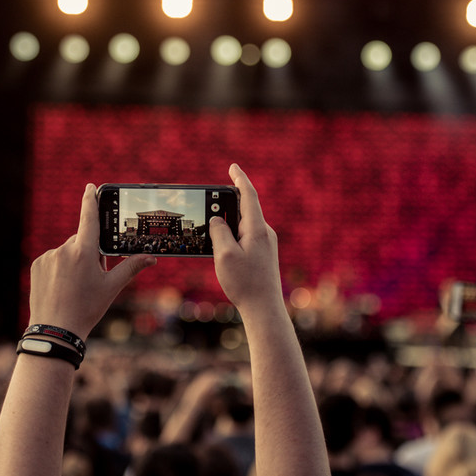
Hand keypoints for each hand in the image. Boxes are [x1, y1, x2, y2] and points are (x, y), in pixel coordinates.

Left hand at [28, 183, 155, 338]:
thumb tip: (152, 257)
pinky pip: (52, 260)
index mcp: (84, 251)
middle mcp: (64, 250)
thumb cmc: (87, 308)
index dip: (90, 200)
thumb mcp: (112, 287)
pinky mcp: (37, 266)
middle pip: (81, 241)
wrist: (56, 330)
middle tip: (92, 276)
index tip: (90, 187)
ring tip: (75, 287)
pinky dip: (58, 269)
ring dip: (73, 262)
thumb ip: (131, 267)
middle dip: (88, 253)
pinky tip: (61, 287)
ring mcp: (48, 257)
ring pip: (66, 252)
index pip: (88, 218)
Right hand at [208, 164, 283, 317]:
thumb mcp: (225, 255)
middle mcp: (264, 233)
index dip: (240, 178)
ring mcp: (265, 244)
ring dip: (228, 223)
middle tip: (211, 201)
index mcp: (257, 229)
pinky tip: (221, 247)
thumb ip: (219, 232)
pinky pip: (245, 237)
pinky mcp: (263, 254)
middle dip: (228, 203)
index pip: (249, 195)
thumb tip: (217, 220)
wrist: (264, 309)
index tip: (232, 166)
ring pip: (243, 225)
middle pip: (245, 209)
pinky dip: (232, 236)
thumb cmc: (245, 283)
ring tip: (211, 229)